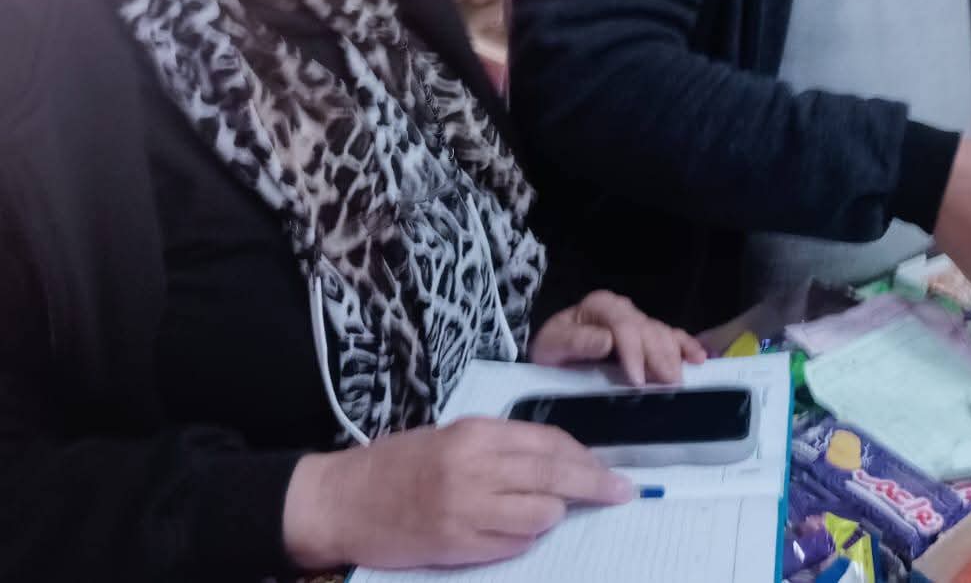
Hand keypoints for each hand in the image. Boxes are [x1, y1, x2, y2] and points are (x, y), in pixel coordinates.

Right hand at [282, 418, 632, 571]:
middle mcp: (475, 466)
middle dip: (596, 484)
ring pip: (541, 513)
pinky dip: (524, 538)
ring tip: (546, 514)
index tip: (609, 469)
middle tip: (623, 492)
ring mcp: (466, 508)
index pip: (549, 442)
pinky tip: (515, 532)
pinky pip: (513, 544)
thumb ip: (501, 448)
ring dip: (553, 515)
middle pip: (555, 475)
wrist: (340, 500)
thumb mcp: (452, 438)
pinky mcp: (456, 544)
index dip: (585, 457)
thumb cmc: (397, 465)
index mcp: (475, 433)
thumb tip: (558, 461)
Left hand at [531, 289, 706, 385]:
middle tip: (669, 385)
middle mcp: (624, 308)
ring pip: (663, 334)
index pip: (623, 326)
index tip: (637, 381)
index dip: (633, 353)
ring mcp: (639, 319)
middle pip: (649, 330)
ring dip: (673, 357)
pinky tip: (699, 358)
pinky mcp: (649, 333)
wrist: (555, 349)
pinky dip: (687, 346)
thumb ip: (576, 342)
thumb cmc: (554, 349)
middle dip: (659, 358)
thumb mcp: (552, 345)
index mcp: (601, 305)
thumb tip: (607, 341)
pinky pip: (672, 335)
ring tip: (678, 382)